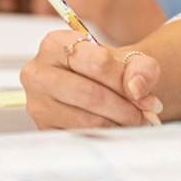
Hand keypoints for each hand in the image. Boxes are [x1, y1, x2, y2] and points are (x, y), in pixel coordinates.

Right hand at [21, 29, 162, 129]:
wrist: (94, 83)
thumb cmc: (106, 68)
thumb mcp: (128, 58)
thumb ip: (141, 67)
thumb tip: (136, 88)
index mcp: (55, 44)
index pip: (97, 63)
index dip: (125, 81)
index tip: (144, 95)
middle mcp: (38, 72)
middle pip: (90, 93)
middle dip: (124, 107)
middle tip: (144, 114)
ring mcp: (36, 103)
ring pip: (84, 119)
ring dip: (116, 124)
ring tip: (134, 121)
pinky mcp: (42, 128)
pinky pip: (78, 136)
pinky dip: (103, 135)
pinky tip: (116, 128)